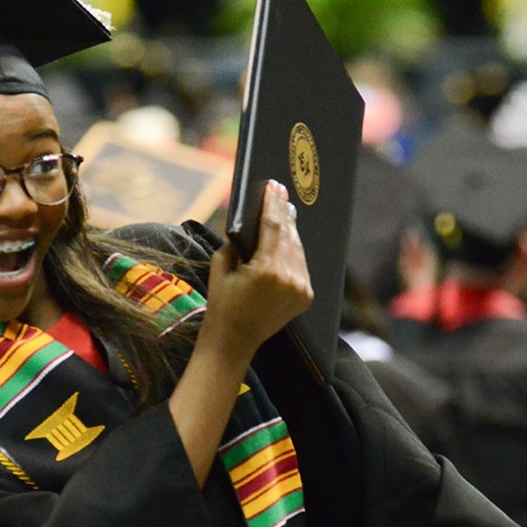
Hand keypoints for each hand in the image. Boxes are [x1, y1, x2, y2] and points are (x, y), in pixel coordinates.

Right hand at [200, 180, 311, 364]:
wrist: (235, 340)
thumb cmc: (222, 302)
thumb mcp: (220, 266)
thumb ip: (236, 242)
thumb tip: (250, 222)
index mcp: (266, 269)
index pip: (273, 226)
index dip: (272, 203)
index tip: (273, 186)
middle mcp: (289, 277)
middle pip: (288, 234)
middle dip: (283, 211)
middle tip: (280, 191)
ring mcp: (300, 288)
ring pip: (297, 249)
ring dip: (290, 229)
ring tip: (285, 210)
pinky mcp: (305, 296)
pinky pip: (300, 265)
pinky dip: (293, 251)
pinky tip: (288, 238)